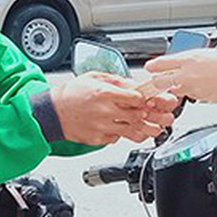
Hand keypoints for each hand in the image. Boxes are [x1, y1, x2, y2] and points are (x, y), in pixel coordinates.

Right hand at [51, 73, 171, 145]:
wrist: (51, 112)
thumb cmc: (71, 93)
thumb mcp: (94, 77)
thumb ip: (117, 81)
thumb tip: (134, 84)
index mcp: (104, 93)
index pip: (135, 97)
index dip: (149, 99)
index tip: (158, 100)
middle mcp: (104, 111)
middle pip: (137, 116)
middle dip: (154, 116)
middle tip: (165, 116)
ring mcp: (102, 127)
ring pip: (131, 131)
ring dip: (147, 130)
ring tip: (156, 129)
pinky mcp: (98, 139)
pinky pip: (118, 138)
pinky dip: (126, 135)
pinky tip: (133, 132)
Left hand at [145, 49, 216, 103]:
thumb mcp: (211, 53)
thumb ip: (195, 59)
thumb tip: (187, 61)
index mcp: (190, 57)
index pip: (161, 63)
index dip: (153, 67)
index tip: (149, 68)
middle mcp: (189, 73)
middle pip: (160, 81)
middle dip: (157, 83)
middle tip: (157, 83)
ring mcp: (194, 88)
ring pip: (174, 91)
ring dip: (175, 89)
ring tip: (186, 84)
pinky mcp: (202, 98)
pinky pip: (190, 96)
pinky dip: (191, 93)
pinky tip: (203, 87)